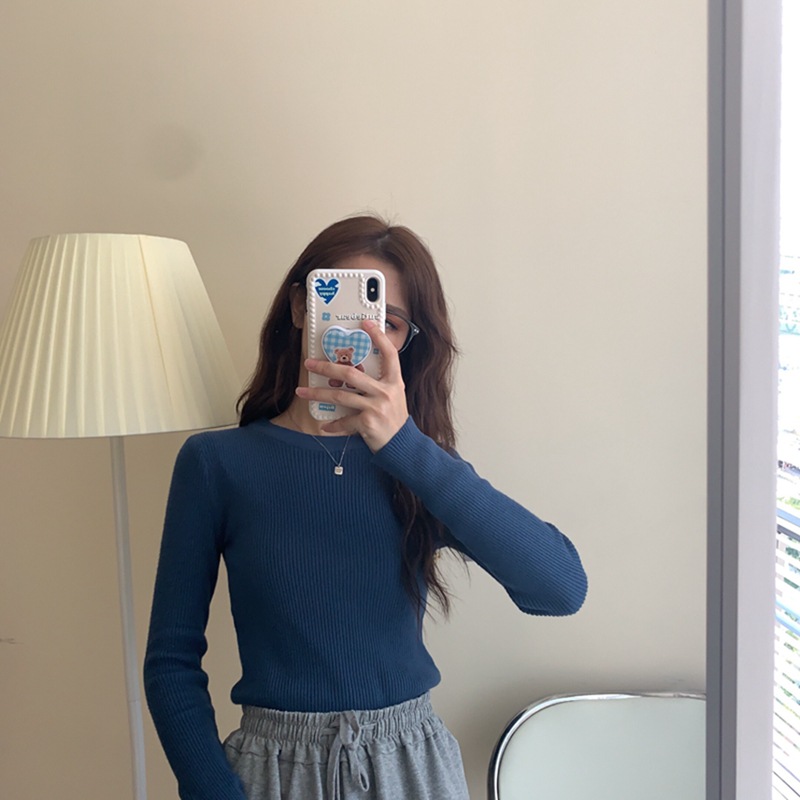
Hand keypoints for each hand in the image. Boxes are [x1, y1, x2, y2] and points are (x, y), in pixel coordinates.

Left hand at [295, 319, 408, 451]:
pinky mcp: (368, 423)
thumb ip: (378, 384)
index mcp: (395, 382)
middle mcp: (387, 392)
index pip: (389, 354)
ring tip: (302, 391)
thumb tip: (351, 371)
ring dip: (318, 393)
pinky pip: (344, 421)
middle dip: (327, 367)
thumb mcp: (393, 397)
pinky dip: (333, 424)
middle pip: (351, 374)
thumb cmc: (394, 419)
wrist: (402, 446)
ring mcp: (377, 407)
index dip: (378, 337)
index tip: (365, 323)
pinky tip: (325, 426)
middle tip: (309, 363)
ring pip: (340, 396)